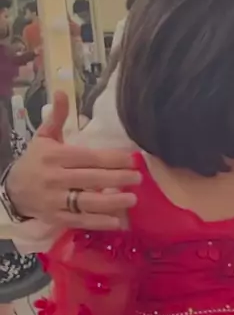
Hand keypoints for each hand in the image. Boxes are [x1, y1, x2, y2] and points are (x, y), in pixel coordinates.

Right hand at [6, 91, 138, 228]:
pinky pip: (79, 221)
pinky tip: (117, 221)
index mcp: (55, 156)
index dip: (111, 159)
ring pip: (86, 202)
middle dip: (116, 178)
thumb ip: (57, 116)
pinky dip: (98, 222)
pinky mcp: (56, 218)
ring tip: (132, 199)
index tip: (132, 159)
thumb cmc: (35, 161)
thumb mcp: (43, 137)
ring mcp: (55, 200)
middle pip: (90, 179)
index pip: (88, 157)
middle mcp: (55, 178)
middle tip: (138, 178)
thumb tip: (62, 92)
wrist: (12, 190)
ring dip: (111, 202)